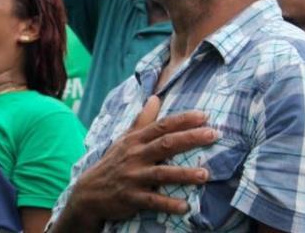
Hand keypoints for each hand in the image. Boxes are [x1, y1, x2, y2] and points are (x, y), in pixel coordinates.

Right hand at [61, 96, 217, 227]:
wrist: (90, 191)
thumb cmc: (114, 161)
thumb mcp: (125, 138)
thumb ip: (143, 120)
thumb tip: (155, 97)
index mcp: (135, 140)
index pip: (161, 126)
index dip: (182, 120)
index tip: (204, 116)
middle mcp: (135, 156)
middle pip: (165, 144)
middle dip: (190, 138)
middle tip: (213, 135)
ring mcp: (133, 177)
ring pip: (161, 174)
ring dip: (183, 174)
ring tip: (205, 174)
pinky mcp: (132, 198)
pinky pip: (153, 201)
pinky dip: (168, 205)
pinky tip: (186, 207)